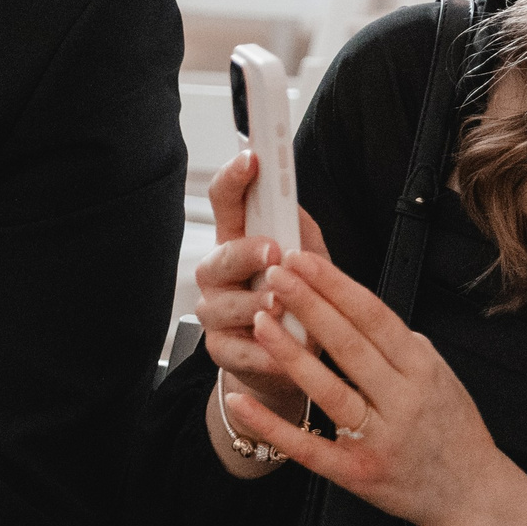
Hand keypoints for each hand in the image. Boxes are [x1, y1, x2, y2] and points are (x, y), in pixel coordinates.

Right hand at [194, 147, 327, 420]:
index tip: (251, 159)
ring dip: (255, 303)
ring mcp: (216, 312)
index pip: (227, 202)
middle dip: (246, 252)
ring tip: (281, 308)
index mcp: (239, 244)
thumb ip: (303, 237)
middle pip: (219, 254)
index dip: (234, 178)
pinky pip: (236, 349)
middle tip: (273, 252)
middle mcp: (219, 275)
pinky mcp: (221, 350)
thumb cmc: (300, 307)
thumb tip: (294, 203)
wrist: (291, 366)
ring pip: (223, 303)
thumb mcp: (310, 267)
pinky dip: (261, 351)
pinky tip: (280, 354)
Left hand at [229, 251, 503, 525]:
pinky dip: (272, 425)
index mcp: (423, 372)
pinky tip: (241, 401)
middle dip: (310, 305)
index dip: (336, 286)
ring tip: (260, 318)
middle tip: (275, 272)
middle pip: (350, 346)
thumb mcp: (443, 379)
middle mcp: (404, 403)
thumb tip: (363, 309)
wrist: (474, 498)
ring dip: (292, 354)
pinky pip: (308, 447)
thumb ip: (404, 346)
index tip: (303, 259)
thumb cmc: (453, 432)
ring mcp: (380, 440)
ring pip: (330, 391)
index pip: (375, 319)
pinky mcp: (357, 473)